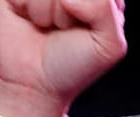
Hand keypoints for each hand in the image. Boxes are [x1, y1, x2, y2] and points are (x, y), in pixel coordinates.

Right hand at [0, 0, 127, 116]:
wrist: (35, 85)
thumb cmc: (73, 67)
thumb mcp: (110, 45)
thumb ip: (105, 9)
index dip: (93, 7)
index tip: (88, 25)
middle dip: (72, 9)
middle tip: (66, 27)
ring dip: (49, 12)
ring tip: (49, 26)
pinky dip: (29, 6)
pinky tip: (31, 19)